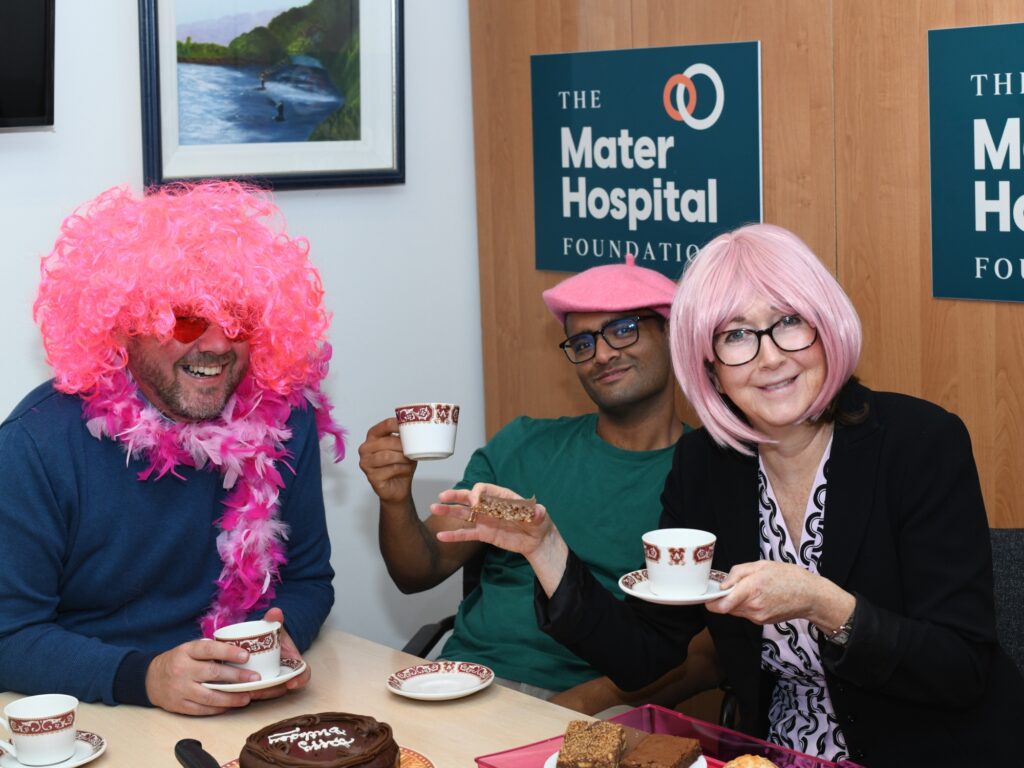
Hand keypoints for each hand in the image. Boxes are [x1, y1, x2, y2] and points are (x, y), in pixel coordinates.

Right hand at [145, 638, 257, 715]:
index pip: (209, 649)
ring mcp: (180, 689)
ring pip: (209, 696)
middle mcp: (182, 669)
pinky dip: (218, 708)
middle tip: (254, 679)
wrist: (150, 679)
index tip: (246, 656)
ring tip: (247, 696)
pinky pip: (202, 709)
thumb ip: (210, 650)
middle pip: (212, 674)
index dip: (228, 652)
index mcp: (186, 651)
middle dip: (237, 677)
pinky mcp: (179, 705)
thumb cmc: (178, 661)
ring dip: (231, 698)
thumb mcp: (190, 649)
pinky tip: (230, 705)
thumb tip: (240, 651)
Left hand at [247, 607, 310, 700]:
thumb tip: (275, 612)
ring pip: (267, 692)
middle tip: (258, 690)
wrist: (262, 639)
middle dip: (270, 691)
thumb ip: (274, 620)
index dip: (300, 680)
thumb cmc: (272, 634)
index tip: (291, 684)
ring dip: (257, 694)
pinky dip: (247, 692)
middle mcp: (284, 675)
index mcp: (293, 662)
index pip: (303, 674)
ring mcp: (272, 681)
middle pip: (282, 687)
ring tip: (245, 691)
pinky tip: (237, 691)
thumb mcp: (274, 627)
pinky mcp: (258, 685)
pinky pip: (255, 692)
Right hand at [358, 418, 415, 503]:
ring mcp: (365, 462)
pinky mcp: (371, 476)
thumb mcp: (405, 447)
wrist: (398, 487)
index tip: (413, 428)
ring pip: (387, 456)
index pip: (386, 425)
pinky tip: (405, 470)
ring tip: (410, 461)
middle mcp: (366, 448)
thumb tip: (416, 429)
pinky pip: (390, 469)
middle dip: (403, 446)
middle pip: (387, 441)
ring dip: (403, 458)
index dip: (400, 425)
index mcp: (373, 436)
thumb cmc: (400, 464)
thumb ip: (405, 437)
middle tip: (413, 450)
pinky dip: (402, 469)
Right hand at [432, 483, 568, 595]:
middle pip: (469, 498)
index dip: (477, 493)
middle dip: (456, 496)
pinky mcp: (484, 534)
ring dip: (449, 511)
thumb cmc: (538, 522)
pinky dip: (453, 535)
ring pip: (464, 514)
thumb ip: (537, 513)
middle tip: (442, 496)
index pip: (484, 489)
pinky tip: (440, 536)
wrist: (536, 540)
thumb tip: (537, 511)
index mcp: (501, 496)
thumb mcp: (540, 517)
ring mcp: (485, 520)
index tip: (474, 502)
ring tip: (434, 508)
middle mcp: (489, 506)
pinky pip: (466, 534)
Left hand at [706, 560, 854, 630]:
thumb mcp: (761, 565)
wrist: (811, 596)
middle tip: (730, 585)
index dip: (710, 601)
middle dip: (724, 597)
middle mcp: (753, 607)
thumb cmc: (789, 577)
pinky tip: (758, 595)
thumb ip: (737, 573)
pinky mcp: (762, 621)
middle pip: (726, 607)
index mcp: (751, 589)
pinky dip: (746, 605)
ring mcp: (758, 617)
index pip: (721, 605)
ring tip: (749, 588)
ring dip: (735, 601)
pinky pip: (746, 613)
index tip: (707, 595)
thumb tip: (723, 584)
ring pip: (735, 610)